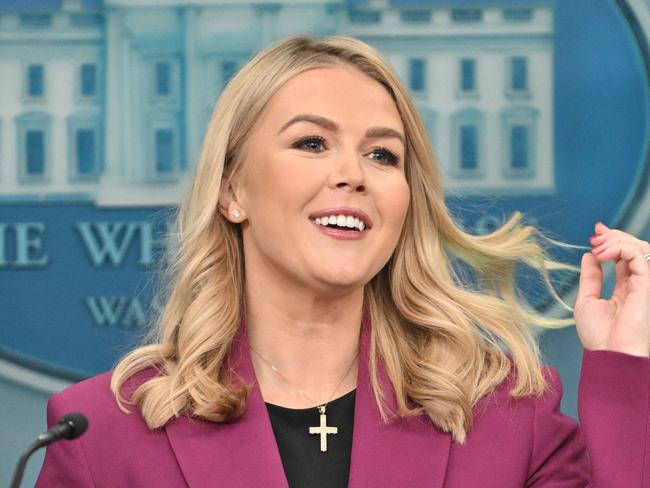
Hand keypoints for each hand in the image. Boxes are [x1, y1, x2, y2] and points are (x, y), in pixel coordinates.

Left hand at [575, 222, 649, 356]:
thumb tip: (589, 256)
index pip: (624, 257)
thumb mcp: (588, 301)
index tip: (595, 232)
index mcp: (625, 289)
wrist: (609, 355)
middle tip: (595, 236)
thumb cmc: (599, 336)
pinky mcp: (647, 284)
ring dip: (616, 240)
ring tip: (597, 246)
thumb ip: (591, 277)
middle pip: (634, 248)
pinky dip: (620, 248)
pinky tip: (602, 255)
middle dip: (614, 236)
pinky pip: (639, 255)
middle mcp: (637, 285)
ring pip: (640, 248)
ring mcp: (644, 284)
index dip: (612, 241)